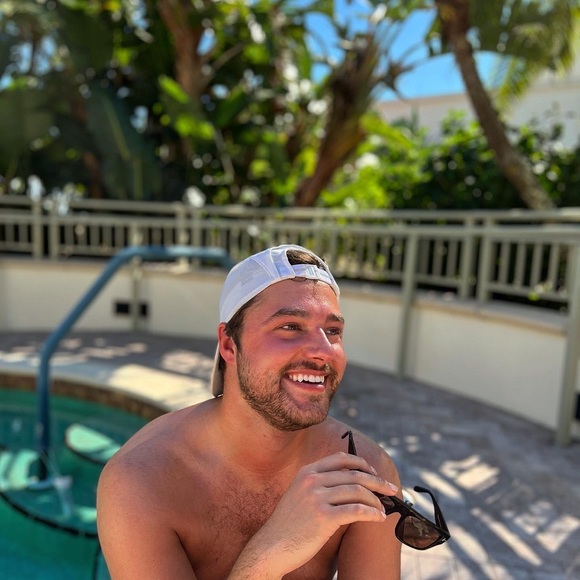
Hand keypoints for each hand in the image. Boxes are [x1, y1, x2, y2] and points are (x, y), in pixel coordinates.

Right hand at [229, 452, 397, 578]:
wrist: (272, 546)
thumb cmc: (290, 524)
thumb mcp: (299, 494)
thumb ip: (319, 483)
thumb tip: (350, 481)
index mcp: (307, 472)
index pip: (341, 458)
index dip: (362, 464)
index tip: (374, 473)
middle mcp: (312, 480)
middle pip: (354, 474)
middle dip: (377, 482)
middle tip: (391, 489)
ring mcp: (317, 497)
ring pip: (358, 492)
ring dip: (376, 501)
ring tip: (383, 509)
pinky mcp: (323, 517)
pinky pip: (356, 511)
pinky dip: (372, 513)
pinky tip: (378, 518)